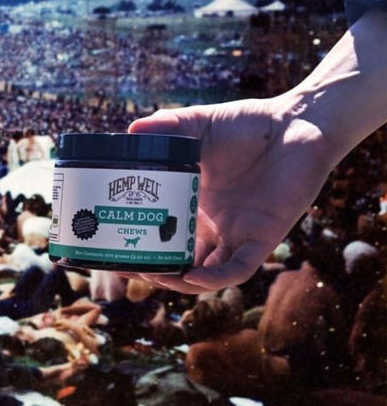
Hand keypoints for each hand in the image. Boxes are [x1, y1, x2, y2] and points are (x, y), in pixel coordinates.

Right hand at [127, 93, 334, 292]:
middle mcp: (212, 225)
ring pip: (203, 275)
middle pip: (175, 261)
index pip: (158, 234)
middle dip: (148, 269)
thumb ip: (167, 126)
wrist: (298, 124)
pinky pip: (236, 269)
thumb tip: (132, 132)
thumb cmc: (249, 124)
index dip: (135, 245)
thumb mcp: (198, 124)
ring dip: (176, 281)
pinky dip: (213, 278)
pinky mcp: (262, 238)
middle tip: (121, 264)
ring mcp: (236, 234)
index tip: (106, 244)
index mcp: (192, 204)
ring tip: (151, 274)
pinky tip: (190, 275)